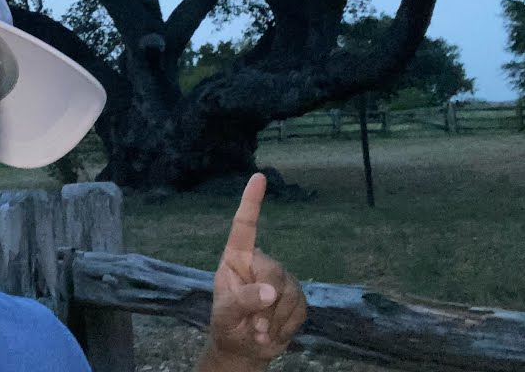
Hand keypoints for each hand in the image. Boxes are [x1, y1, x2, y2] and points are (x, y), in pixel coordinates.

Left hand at [201, 173, 307, 370]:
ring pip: (288, 293)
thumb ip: (243, 300)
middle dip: (266, 304)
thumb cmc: (228, 324)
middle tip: (254, 328)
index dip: (251, 202)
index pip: (244, 227)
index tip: (258, 177)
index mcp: (236, 258)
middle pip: (274, 272)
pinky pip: (299, 308)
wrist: (246, 348)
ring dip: (274, 320)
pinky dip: (285, 327)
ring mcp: (282, 279)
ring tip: (260, 332)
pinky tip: (273, 332)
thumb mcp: (225, 314)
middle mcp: (260, 263)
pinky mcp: (298, 297)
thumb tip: (272, 290)